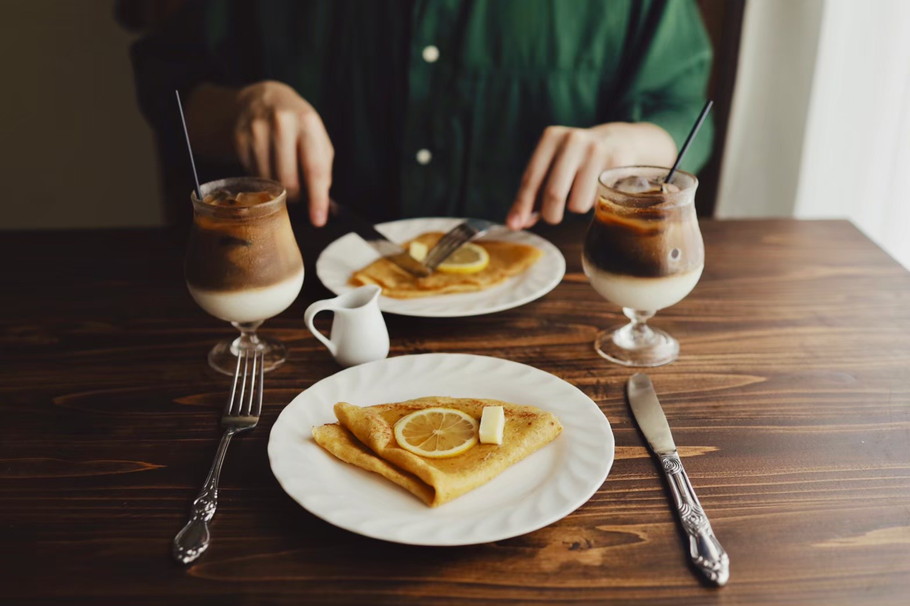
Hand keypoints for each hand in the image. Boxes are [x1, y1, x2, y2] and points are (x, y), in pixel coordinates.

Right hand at [233, 81, 333, 225]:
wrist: (264, 98)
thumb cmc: (298, 125)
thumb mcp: (317, 138)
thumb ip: (323, 169)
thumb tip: (326, 206)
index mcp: (307, 122)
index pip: (314, 169)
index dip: (317, 199)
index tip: (318, 220)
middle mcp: (281, 123)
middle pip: (289, 180)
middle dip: (296, 196)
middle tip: (299, 194)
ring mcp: (257, 130)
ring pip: (269, 180)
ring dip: (278, 188)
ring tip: (283, 176)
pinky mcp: (240, 138)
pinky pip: (253, 174)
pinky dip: (263, 178)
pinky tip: (268, 166)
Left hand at [506, 122, 675, 229]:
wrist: (623, 140)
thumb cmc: (579, 160)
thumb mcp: (554, 167)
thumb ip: (534, 194)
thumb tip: (516, 223)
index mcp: (551, 138)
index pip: (531, 178)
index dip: (522, 205)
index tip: (514, 225)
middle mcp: (573, 140)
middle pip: (554, 194)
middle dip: (551, 214)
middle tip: (554, 217)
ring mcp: (597, 150)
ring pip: (577, 203)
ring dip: (577, 208)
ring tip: (583, 194)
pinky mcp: (617, 163)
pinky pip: (598, 201)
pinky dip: (595, 203)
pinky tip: (599, 189)